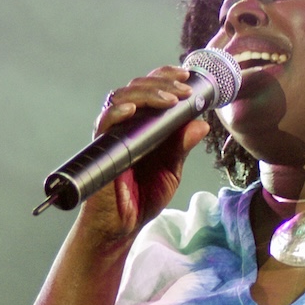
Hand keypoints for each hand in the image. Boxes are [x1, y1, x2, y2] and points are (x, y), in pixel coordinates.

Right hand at [81, 66, 210, 238]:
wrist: (123, 227)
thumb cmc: (143, 198)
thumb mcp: (172, 170)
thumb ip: (182, 146)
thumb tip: (202, 122)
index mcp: (143, 125)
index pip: (150, 89)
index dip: (166, 77)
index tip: (188, 76)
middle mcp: (126, 125)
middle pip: (137, 87)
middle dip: (163, 83)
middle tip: (185, 90)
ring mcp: (113, 134)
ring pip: (121, 98)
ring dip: (148, 94)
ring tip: (170, 100)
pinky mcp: (102, 149)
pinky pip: (103, 123)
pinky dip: (117, 112)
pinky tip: (133, 111)